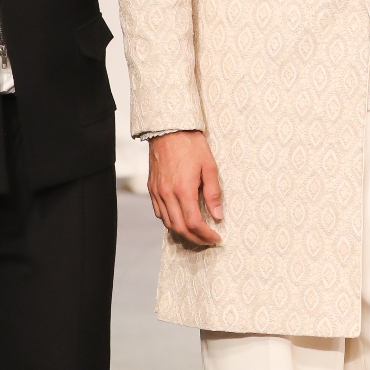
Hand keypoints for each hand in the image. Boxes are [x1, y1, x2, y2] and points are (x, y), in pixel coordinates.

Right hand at [148, 130, 222, 247]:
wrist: (168, 129)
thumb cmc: (190, 144)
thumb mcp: (209, 166)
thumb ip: (213, 193)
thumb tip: (218, 215)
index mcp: (183, 189)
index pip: (194, 223)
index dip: (206, 235)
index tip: (216, 238)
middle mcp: (167, 194)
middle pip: (180, 228)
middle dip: (195, 238)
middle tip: (208, 240)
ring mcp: (157, 192)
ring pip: (168, 223)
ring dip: (183, 232)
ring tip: (197, 233)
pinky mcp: (152, 189)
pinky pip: (159, 213)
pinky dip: (170, 221)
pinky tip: (180, 220)